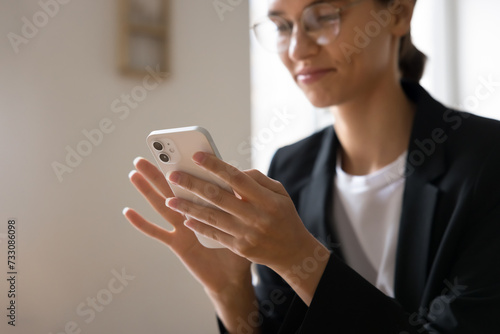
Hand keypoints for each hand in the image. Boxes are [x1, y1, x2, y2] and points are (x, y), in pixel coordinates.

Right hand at [123, 157, 250, 295]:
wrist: (233, 277)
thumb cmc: (239, 246)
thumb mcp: (241, 218)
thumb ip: (239, 199)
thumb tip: (239, 174)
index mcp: (205, 206)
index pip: (193, 182)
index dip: (184, 168)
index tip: (175, 151)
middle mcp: (190, 215)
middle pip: (173, 189)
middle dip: (159, 173)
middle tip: (146, 156)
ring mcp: (182, 229)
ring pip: (162, 205)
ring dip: (148, 190)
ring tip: (135, 173)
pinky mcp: (177, 244)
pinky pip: (157, 233)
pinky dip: (142, 223)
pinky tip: (128, 211)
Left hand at [164, 152, 329, 304]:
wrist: (293, 252)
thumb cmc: (284, 216)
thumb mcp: (280, 194)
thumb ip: (258, 180)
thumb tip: (233, 171)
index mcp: (267, 200)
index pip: (237, 179)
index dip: (216, 166)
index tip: (196, 156)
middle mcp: (257, 217)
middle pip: (219, 197)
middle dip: (193, 185)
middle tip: (172, 176)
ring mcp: (247, 234)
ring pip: (212, 217)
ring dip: (188, 207)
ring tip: (170, 200)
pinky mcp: (240, 248)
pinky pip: (216, 235)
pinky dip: (199, 227)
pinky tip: (185, 219)